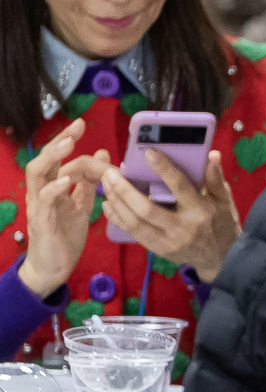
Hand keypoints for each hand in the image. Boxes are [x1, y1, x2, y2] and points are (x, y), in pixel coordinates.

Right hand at [16, 122, 98, 296]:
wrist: (52, 268)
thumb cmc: (65, 236)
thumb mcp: (81, 206)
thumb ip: (89, 184)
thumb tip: (102, 156)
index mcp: (51, 188)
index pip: (55, 158)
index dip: (65, 140)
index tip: (80, 124)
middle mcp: (40, 193)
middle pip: (43, 160)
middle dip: (58, 142)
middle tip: (76, 127)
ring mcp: (39, 206)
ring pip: (37, 175)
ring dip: (53, 159)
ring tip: (68, 145)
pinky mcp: (42, 222)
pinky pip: (44, 202)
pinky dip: (54, 189)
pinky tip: (65, 181)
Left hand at [95, 149, 240, 279]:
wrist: (221, 259)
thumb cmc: (222, 225)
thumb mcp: (224, 201)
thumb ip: (215, 178)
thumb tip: (211, 155)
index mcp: (200, 211)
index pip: (180, 187)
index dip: (164, 170)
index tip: (149, 153)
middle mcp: (182, 227)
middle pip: (146, 209)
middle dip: (124, 190)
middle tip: (110, 173)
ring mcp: (168, 241)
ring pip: (135, 223)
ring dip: (116, 203)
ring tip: (105, 185)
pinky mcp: (159, 250)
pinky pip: (133, 233)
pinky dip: (117, 218)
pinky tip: (108, 204)